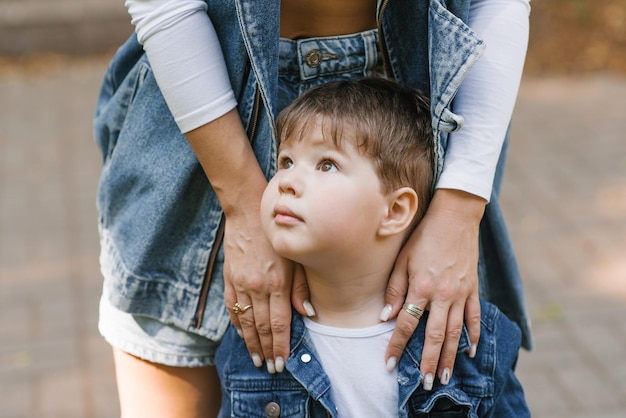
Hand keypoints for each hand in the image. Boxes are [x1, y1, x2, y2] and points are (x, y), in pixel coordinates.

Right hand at [222, 209, 293, 373]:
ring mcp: (241, 284)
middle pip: (261, 327)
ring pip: (245, 321)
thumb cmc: (277, 234)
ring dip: (251, 343)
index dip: (280, 345)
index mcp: (277, 282)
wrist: (248, 212)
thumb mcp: (296, 257)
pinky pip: (232, 307)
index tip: (282, 362)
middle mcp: (257, 287)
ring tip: (256, 359)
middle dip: (267, 350)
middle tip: (271, 368)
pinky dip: (237, 324)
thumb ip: (301, 287)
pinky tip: (242, 335)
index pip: (278, 323)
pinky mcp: (230, 278)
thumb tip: (307, 314)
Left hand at [383, 189, 484, 388]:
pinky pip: (474, 317)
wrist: (455, 216)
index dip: (396, 346)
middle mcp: (442, 295)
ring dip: (451, 357)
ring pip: (456, 332)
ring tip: (446, 378)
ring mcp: (461, 293)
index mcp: (421, 287)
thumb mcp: (402, 258)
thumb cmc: (423, 236)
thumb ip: (394, 288)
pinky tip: (471, 352)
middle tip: (424, 383)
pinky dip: (473, 335)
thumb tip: (386, 316)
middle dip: (428, 362)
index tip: (389, 364)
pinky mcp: (473, 288)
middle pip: (435, 336)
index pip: (406, 324)